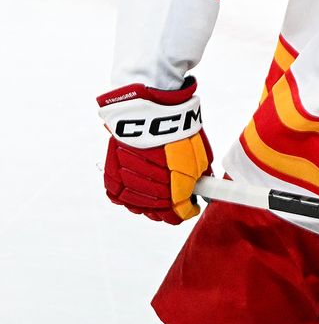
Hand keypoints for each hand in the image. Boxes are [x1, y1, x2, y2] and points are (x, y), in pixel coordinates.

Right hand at [97, 78, 209, 223]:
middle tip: (175, 204)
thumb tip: (201, 189)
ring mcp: (129, 182)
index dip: (186, 212)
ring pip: (138, 207)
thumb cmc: (178, 129)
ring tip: (157, 198)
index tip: (190, 208)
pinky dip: (128, 196)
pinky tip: (138, 191)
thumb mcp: (200, 155)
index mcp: (176, 186)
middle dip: (168, 211)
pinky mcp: (112, 173)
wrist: (150, 110)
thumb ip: (200, 176)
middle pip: (158, 213)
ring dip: (148, 205)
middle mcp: (151, 188)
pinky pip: (118, 195)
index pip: (179, 212)